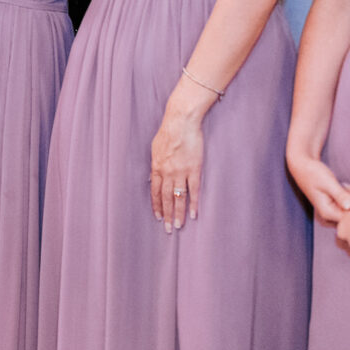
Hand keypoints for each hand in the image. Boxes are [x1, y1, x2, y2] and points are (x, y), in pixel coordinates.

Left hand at [150, 106, 202, 232]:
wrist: (181, 121)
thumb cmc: (168, 131)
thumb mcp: (155, 148)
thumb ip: (156, 163)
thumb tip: (155, 175)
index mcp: (157, 167)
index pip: (155, 192)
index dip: (156, 205)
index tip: (157, 217)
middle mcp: (167, 172)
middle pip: (166, 198)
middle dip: (166, 215)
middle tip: (167, 229)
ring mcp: (181, 172)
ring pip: (179, 197)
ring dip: (178, 213)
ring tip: (178, 226)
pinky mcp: (194, 169)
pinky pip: (193, 190)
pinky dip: (193, 203)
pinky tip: (193, 214)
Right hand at [287, 149, 349, 223]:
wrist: (303, 166)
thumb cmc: (313, 173)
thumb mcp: (327, 182)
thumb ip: (339, 194)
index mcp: (327, 213)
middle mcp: (330, 215)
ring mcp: (332, 210)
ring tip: (344, 186)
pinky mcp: (335, 205)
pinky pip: (349, 204)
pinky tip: (343, 187)